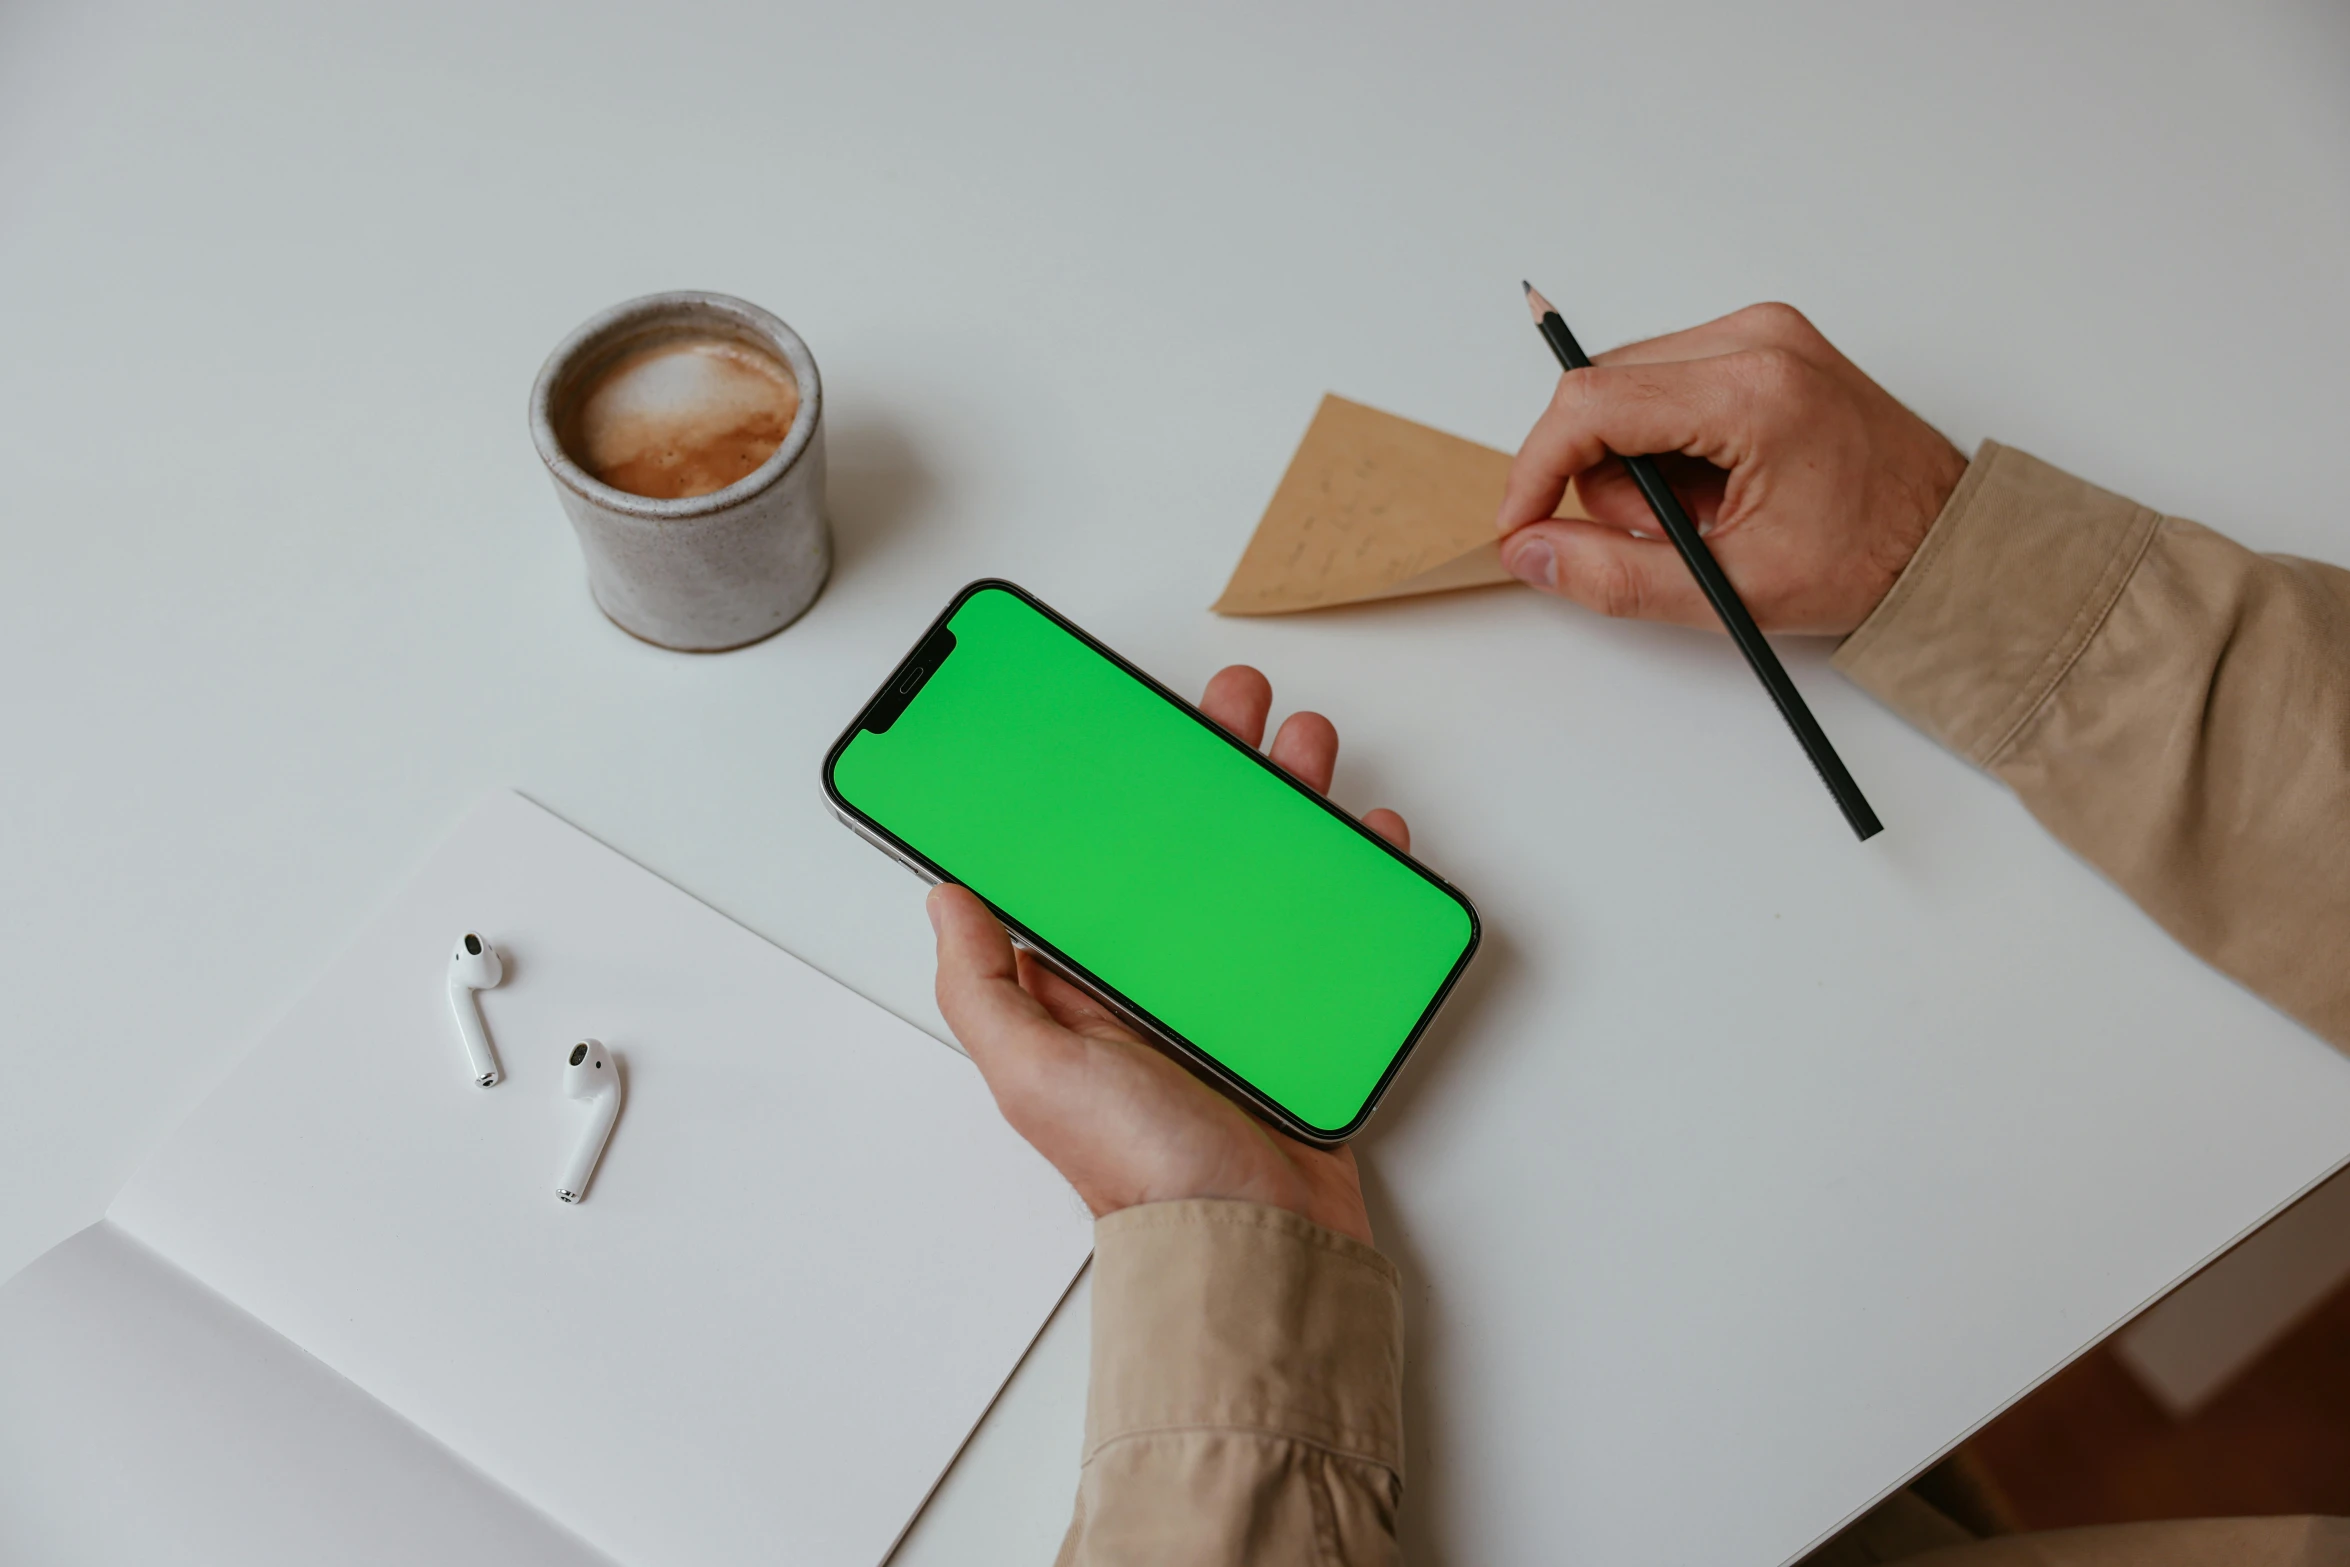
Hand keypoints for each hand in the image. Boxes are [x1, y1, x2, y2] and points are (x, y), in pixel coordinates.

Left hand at [926, 665, 1408, 1246]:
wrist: (1256, 1241)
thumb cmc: (1142, 1169)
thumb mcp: (1033, 1069)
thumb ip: (981, 983)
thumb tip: (945, 892)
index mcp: (1087, 985)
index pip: (1089, 865)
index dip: (1103, 795)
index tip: (1119, 725)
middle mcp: (1158, 981)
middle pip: (1184, 846)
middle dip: (1211, 767)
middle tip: (1233, 707)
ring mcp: (1236, 992)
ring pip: (1262, 867)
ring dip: (1286, 798)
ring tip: (1304, 748)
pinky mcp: (1304, 1012)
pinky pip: (1332, 924)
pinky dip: (1356, 873)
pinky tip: (1367, 836)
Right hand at [1496, 302, 1969, 635]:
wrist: (1949, 540)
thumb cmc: (1869, 559)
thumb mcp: (1730, 591)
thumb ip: (1611, 576)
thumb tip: (1531, 551)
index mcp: (1753, 390)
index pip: (1592, 405)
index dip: (1537, 468)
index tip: (1523, 523)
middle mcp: (1756, 340)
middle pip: (1602, 390)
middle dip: (1605, 474)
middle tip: (1668, 533)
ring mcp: (1762, 332)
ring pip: (1626, 387)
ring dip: (1640, 462)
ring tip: (1710, 513)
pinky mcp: (1764, 341)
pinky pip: (1665, 383)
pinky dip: (1668, 442)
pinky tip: (1718, 484)